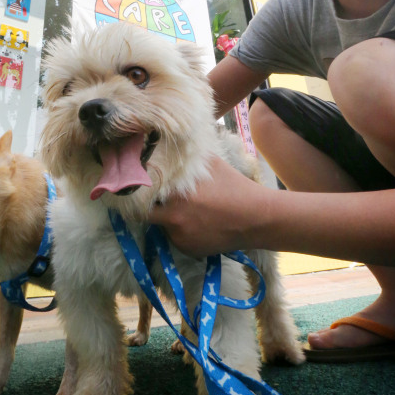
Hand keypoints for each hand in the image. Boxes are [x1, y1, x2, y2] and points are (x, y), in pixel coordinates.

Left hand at [148, 156, 270, 255]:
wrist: (255, 218)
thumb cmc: (232, 186)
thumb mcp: (209, 164)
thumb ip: (187, 157)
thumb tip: (171, 145)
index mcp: (173, 193)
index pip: (140, 193)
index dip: (139, 189)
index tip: (141, 185)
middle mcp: (171, 217)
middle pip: (146, 213)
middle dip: (150, 207)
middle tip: (158, 200)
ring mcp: (179, 236)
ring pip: (162, 227)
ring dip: (168, 219)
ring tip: (187, 211)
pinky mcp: (187, 250)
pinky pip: (176, 238)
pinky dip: (181, 232)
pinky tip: (198, 224)